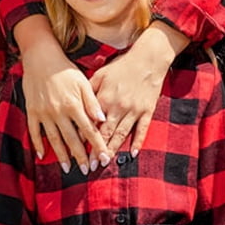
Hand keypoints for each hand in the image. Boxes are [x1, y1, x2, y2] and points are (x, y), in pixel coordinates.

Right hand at [22, 46, 105, 171]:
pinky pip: (34, 131)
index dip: (97, 146)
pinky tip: (42, 155)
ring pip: (53, 139)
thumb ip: (92, 102)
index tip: (104, 159)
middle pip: (71, 139)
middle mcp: (58, 112)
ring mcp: (43, 113)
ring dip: (60, 155)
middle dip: (80, 156)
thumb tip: (102, 120)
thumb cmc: (65, 70)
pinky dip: (37, 144)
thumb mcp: (83, 82)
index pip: (89, 131)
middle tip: (86, 170)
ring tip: (66, 167)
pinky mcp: (32, 111)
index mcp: (74, 105)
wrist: (40, 58)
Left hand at [89, 22, 181, 157]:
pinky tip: (132, 154)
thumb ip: (88, 92)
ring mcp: (134, 110)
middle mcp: (118, 107)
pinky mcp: (147, 111)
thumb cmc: (121, 66)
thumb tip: (76, 108)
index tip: (79, 152)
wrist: (148, 58)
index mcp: (104, 98)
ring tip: (107, 163)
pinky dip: (138, 142)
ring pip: (122, 134)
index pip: (92, 123)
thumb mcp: (100, 75)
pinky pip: (142, 130)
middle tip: (92, 165)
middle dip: (98, 150)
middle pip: (106, 133)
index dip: (85, 138)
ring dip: (114, 149)